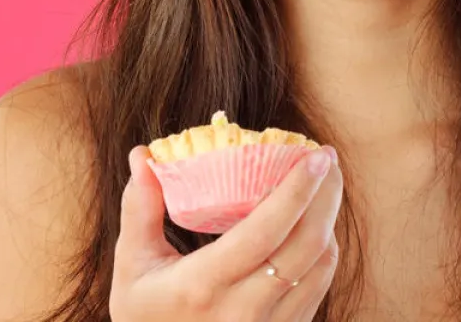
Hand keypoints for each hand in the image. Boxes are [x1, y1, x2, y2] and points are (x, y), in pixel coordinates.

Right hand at [110, 143, 342, 321]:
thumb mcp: (132, 265)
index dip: (295, 191)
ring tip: (324, 184)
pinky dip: (323, 250)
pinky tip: (315, 224)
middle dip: (324, 196)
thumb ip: (139, 209)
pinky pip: (317, 287)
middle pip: (305, 246)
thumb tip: (142, 155)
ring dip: (328, 220)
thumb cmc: (144, 314)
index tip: (314, 156)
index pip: (264, 232)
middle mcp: (243, 311)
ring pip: (319, 268)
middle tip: (325, 159)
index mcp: (203, 286)